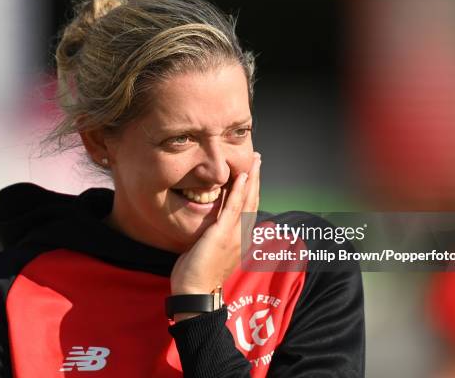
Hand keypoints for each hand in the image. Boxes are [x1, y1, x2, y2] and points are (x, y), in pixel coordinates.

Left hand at [170, 152, 260, 298]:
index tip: (252, 174)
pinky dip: (239, 191)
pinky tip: (242, 176)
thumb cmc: (197, 277)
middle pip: (252, 201)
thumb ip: (213, 238)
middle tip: (258, 160)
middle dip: (255, 179)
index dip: (252, 190)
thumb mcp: (209, 253)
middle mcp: (242, 236)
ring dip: (251, 179)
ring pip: (247, 201)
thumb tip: (209, 228)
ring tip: (255, 161)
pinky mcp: (223, 234)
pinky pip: (234, 208)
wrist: (195, 293)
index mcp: (240, 241)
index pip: (248, 210)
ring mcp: (235, 235)